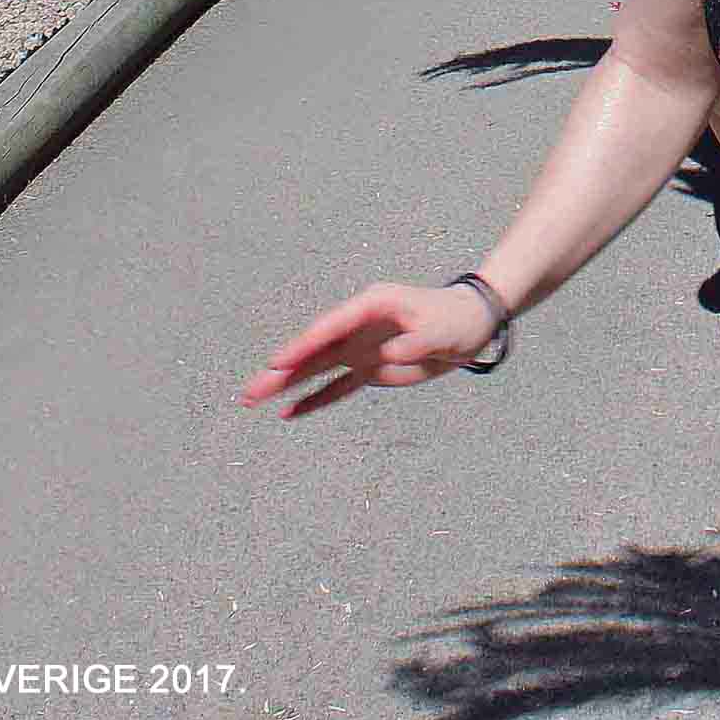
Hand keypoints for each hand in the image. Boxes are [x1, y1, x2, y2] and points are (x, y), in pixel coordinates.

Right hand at [241, 283, 496, 417]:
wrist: (470, 326)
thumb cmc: (455, 319)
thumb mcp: (438, 329)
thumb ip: (413, 342)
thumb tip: (389, 354)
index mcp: (370, 306)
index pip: (329, 328)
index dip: (302, 346)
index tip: (276, 364)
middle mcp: (357, 326)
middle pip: (313, 350)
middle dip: (281, 370)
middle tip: (249, 391)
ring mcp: (360, 348)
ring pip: (317, 369)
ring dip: (288, 385)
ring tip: (253, 400)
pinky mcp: (369, 368)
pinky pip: (337, 387)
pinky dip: (314, 399)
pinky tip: (289, 412)